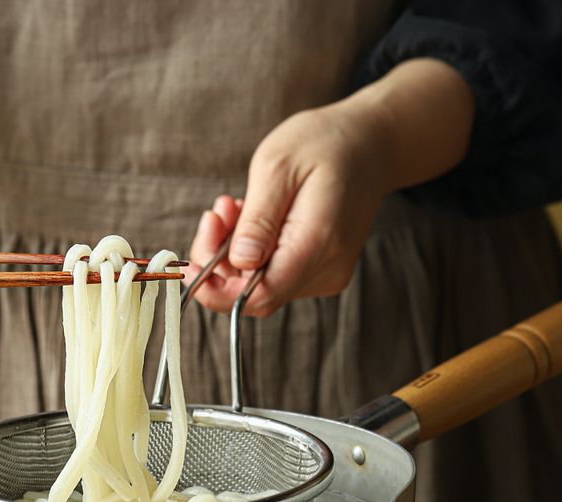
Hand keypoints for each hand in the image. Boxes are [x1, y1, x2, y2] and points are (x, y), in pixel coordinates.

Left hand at [189, 102, 387, 315]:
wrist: (370, 144)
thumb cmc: (323, 144)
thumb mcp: (277, 167)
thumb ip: (257, 220)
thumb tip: (239, 263)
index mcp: (317, 244)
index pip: (259, 296)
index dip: (216, 290)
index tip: (191, 264)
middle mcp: (325, 270)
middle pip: (254, 294)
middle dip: (221, 261)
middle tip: (217, 212)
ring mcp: (325, 274)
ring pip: (259, 285)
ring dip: (234, 252)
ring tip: (237, 206)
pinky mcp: (319, 270)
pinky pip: (273, 274)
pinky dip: (252, 251)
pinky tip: (255, 217)